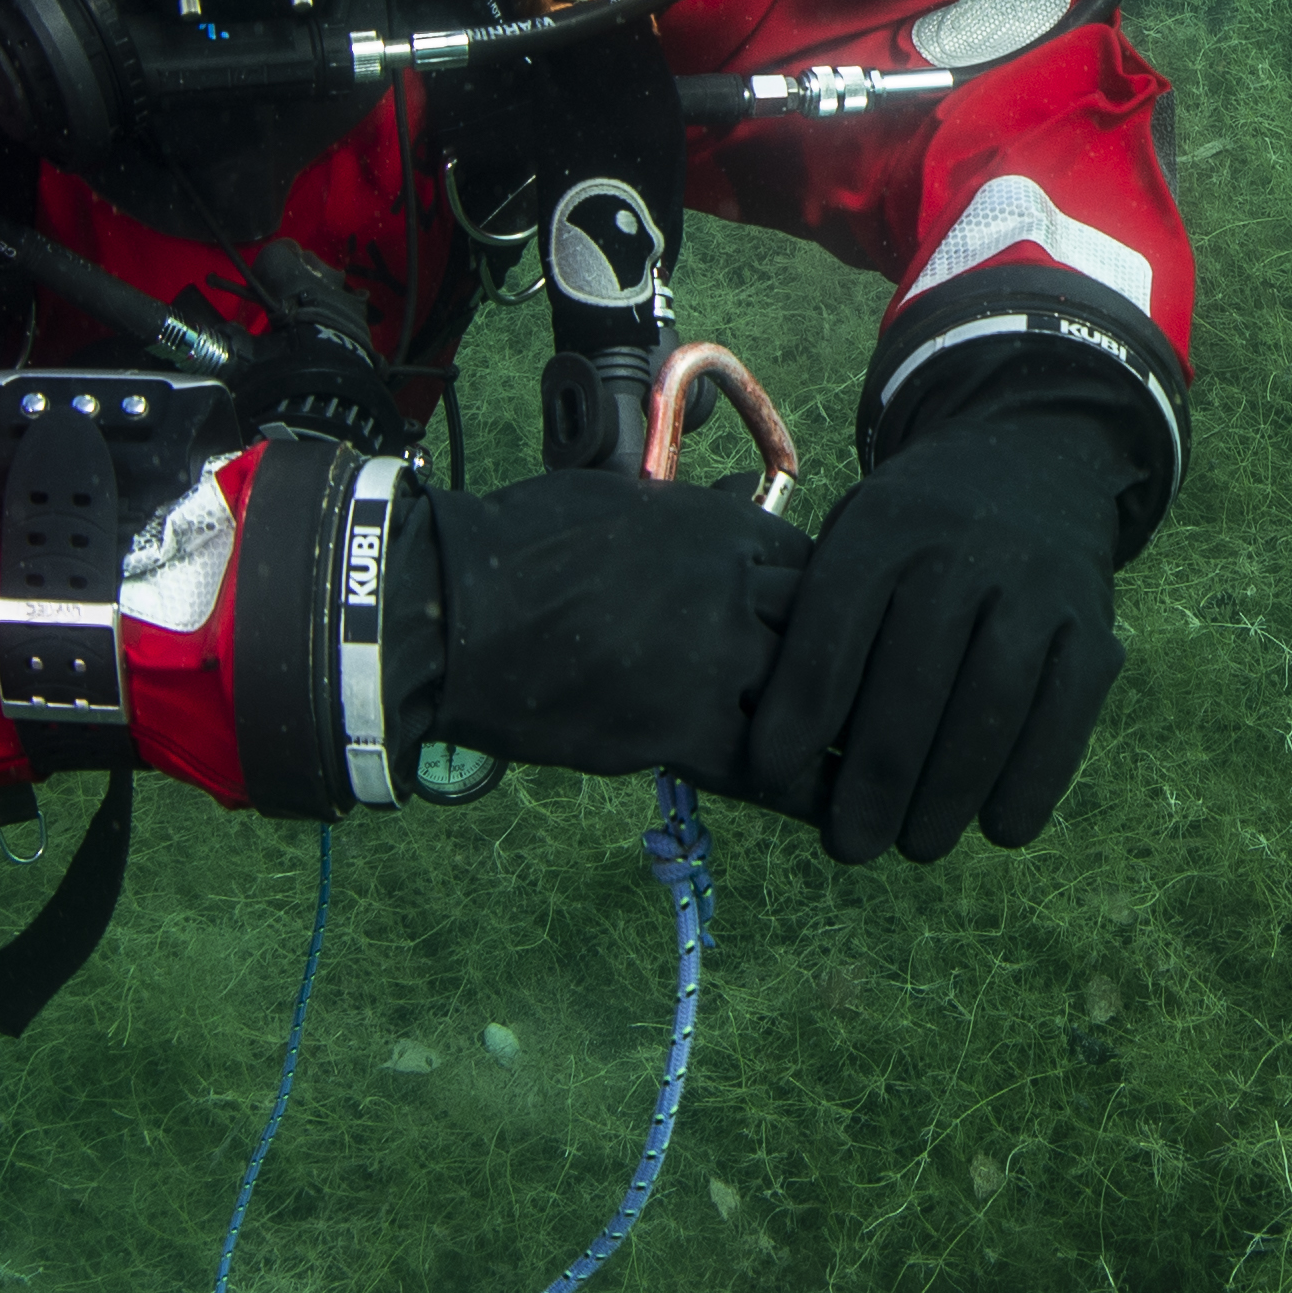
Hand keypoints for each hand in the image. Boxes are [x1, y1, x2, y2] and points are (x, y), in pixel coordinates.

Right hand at [425, 467, 809, 783]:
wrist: (452, 614)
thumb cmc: (523, 545)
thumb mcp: (622, 500)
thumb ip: (692, 509)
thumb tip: (739, 490)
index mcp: (720, 527)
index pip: (814, 563)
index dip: (816, 599)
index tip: (804, 626)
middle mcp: (731, 589)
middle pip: (824, 628)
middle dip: (830, 659)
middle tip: (832, 692)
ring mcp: (713, 661)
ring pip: (808, 695)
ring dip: (819, 720)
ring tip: (839, 750)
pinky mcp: (682, 730)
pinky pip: (768, 764)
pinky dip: (800, 784)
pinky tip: (822, 801)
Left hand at [740, 397, 1138, 862]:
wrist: (1034, 467)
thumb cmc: (914, 538)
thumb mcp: (854, 541)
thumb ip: (817, 626)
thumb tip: (775, 755)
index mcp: (885, 526)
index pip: (835, 623)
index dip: (801, 706)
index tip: (771, 776)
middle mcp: (963, 547)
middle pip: (915, 677)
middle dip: (876, 774)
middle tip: (850, 845)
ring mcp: (1037, 585)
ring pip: (992, 701)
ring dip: (952, 789)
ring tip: (917, 846)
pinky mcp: (1093, 625)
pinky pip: (1066, 712)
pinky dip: (1035, 777)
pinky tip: (1000, 828)